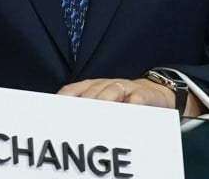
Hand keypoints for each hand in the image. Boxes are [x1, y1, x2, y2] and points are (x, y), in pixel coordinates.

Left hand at [57, 77, 202, 115]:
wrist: (155, 92)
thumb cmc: (123, 102)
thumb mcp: (104, 104)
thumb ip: (87, 109)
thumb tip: (64, 123)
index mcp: (92, 87)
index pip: (72, 90)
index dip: (63, 99)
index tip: (53, 110)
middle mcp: (105, 85)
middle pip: (91, 92)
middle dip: (82, 104)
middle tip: (76, 117)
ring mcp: (125, 87)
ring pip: (111, 92)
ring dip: (104, 101)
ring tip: (97, 114)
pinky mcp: (144, 93)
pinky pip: (137, 96)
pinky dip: (133, 102)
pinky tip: (129, 109)